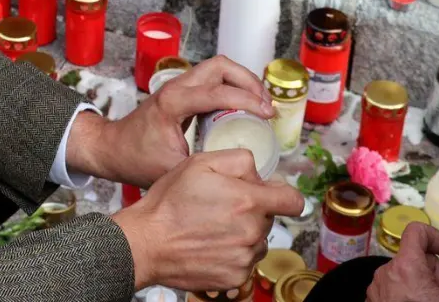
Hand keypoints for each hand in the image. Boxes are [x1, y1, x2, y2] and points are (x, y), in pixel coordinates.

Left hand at [69, 55, 272, 186]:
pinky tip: (243, 107)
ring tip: (260, 103)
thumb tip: (237, 173)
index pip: (217, 92)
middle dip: (249, 81)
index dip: (247, 101)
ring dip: (242, 81)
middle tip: (266, 105)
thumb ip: (202, 169)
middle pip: (221, 66)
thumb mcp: (171, 170)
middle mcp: (176, 87)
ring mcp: (178, 85)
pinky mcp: (181, 91)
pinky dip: (232, 86)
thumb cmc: (135, 159)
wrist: (111, 149)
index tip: (267, 114)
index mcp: (172, 102)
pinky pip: (212, 79)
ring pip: (218, 68)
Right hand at [112, 149, 305, 291]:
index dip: (283, 194)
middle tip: (222, 207)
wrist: (146, 243)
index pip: (293, 201)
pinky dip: (232, 254)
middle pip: (269, 218)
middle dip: (252, 210)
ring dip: (243, 233)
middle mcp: (252, 232)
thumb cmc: (169, 203)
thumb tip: (259, 172)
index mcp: (248, 201)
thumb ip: (239, 160)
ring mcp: (244, 258)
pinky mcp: (235, 277)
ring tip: (213, 227)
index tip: (272, 194)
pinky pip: (244, 262)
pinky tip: (210, 245)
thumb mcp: (200, 162)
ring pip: (257, 240)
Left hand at [366, 223, 438, 301]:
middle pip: (416, 256)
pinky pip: (395, 287)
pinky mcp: (375, 301)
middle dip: (435, 271)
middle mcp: (386, 273)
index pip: (417, 231)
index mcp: (405, 266)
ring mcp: (377, 288)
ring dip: (423, 285)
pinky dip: (409, 294)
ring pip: (407, 273)